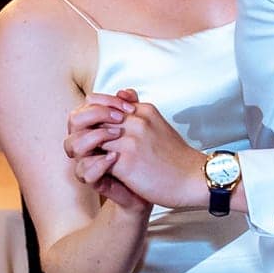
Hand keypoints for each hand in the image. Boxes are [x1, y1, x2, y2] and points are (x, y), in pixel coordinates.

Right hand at [64, 89, 149, 215]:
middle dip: (96, 114)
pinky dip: (97, 164)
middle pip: (74, 120)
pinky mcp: (95, 180)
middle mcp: (89, 142)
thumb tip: (126, 91)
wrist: (163, 183)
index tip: (129, 106)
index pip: (87, 105)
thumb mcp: (143, 127)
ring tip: (118, 136)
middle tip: (120, 119)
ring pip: (72, 145)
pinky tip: (114, 158)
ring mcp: (89, 160)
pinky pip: (83, 171)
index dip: (105, 101)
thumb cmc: (150, 154)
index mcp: (97, 125)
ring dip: (94, 137)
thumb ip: (132, 108)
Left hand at [68, 91, 204, 210]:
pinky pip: (96, 160)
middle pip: (90, 117)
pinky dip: (93, 167)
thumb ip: (138, 109)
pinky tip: (99, 173)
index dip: (88, 116)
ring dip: (85, 151)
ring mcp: (129, 140)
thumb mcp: (158, 123)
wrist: (192, 178)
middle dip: (81, 132)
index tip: (89, 129)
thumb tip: (122, 94)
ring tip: (89, 160)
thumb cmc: (175, 156)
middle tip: (83, 146)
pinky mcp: (126, 161)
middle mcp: (134, 121)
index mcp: (141, 110)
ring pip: (89, 138)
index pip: (99, 102)